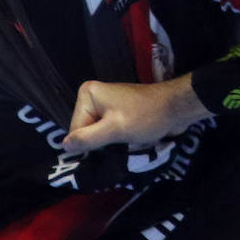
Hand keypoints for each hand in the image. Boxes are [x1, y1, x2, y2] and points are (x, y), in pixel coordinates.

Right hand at [62, 76, 210, 152]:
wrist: (175, 108)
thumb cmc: (145, 117)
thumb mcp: (115, 130)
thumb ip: (88, 138)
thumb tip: (64, 145)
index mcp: (88, 94)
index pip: (76, 129)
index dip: (91, 142)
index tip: (111, 142)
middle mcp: (93, 95)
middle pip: (84, 130)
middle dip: (100, 142)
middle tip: (120, 142)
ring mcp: (105, 103)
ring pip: (96, 132)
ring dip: (109, 142)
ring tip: (125, 141)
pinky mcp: (116, 111)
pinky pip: (106, 130)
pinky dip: (115, 138)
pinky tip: (127, 139)